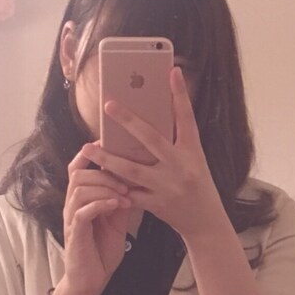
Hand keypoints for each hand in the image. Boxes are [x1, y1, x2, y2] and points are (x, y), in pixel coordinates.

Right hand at [59, 145, 133, 294]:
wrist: (91, 280)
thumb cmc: (102, 250)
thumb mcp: (117, 219)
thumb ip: (120, 198)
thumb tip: (136, 177)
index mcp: (81, 199)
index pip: (78, 167)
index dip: (91, 153)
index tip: (109, 145)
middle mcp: (72, 205)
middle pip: (78, 174)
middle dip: (104, 174)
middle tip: (127, 184)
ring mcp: (72, 219)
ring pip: (79, 189)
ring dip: (105, 189)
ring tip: (124, 196)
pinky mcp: (75, 233)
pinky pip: (82, 211)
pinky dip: (100, 204)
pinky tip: (116, 205)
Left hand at [86, 67, 224, 242]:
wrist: (206, 223)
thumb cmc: (198, 186)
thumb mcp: (194, 161)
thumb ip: (174, 143)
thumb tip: (147, 122)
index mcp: (193, 152)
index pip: (186, 118)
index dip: (180, 95)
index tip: (172, 71)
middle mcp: (181, 167)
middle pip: (152, 139)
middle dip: (129, 121)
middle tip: (108, 105)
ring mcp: (168, 186)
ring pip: (131, 170)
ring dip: (107, 158)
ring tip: (87, 147)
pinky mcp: (156, 204)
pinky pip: (129, 194)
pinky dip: (114, 187)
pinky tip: (97, 179)